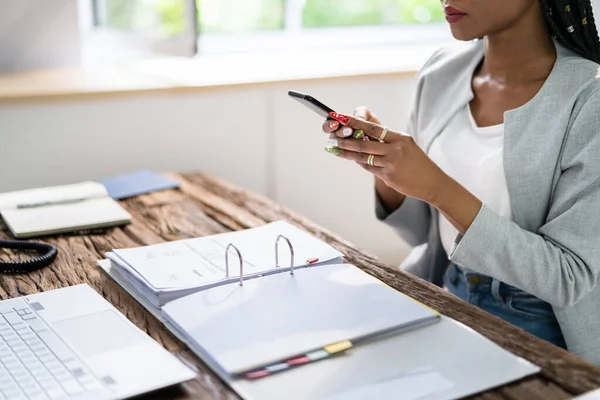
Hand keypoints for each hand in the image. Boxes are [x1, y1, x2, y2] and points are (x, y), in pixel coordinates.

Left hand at [324, 112, 445, 203]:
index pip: (374, 127)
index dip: (355, 122)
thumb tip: (365, 136)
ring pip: (363, 157)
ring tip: (334, 149)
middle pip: (364, 142)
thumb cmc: (417, 163)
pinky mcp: (388, 176)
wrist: (432, 182)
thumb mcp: (406, 147)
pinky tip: (350, 159)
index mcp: (400, 138)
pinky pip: (369, 168)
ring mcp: (391, 163)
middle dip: (345, 140)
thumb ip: (388, 142)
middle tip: (331, 138)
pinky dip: (359, 162)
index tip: (341, 118)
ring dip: (346, 153)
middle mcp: (395, 149)